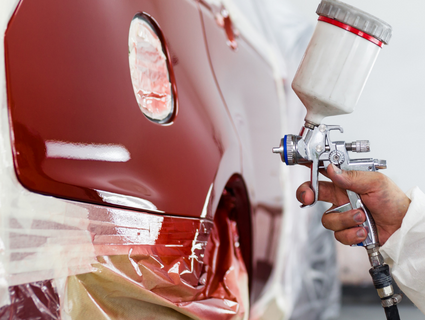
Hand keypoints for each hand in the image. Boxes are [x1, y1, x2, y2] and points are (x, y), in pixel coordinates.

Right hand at [296, 164, 410, 245]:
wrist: (404, 225)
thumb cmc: (393, 201)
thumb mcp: (376, 182)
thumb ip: (352, 176)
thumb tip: (332, 169)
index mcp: (344, 184)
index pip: (321, 174)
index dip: (309, 171)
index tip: (303, 170)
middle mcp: (340, 199)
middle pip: (312, 195)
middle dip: (306, 195)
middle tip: (309, 197)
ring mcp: (343, 216)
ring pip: (328, 219)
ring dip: (345, 219)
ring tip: (362, 217)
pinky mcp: (347, 231)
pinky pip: (339, 235)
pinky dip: (352, 233)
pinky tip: (363, 230)